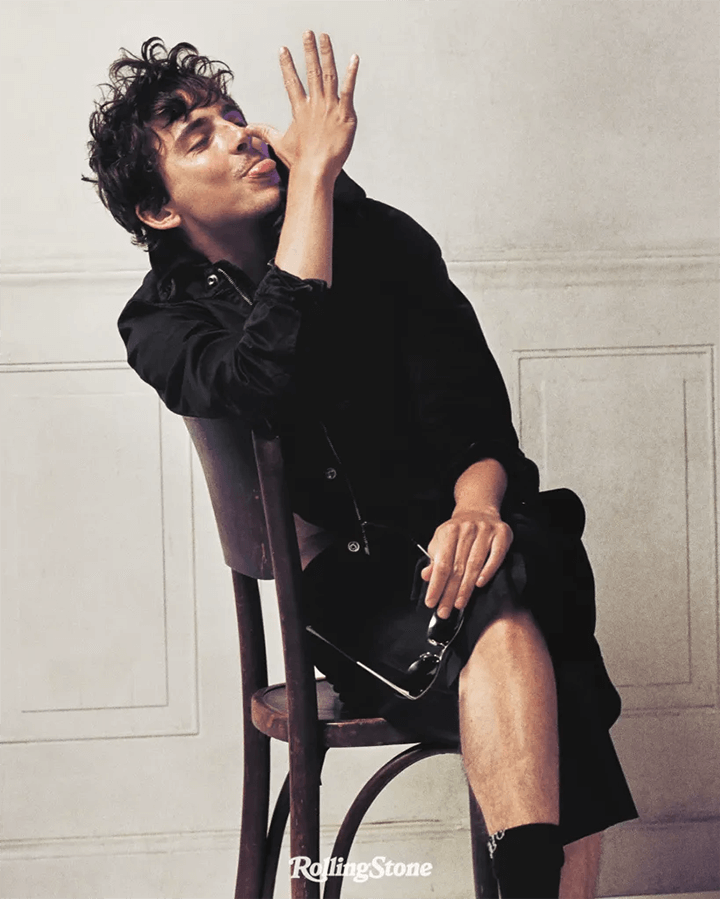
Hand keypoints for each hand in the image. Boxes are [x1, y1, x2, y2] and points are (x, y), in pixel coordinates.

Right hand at [245, 31, 358, 180]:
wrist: (315, 171)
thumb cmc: (299, 161)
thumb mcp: (279, 144)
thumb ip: (264, 132)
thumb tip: (247, 130)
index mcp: (299, 110)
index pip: (291, 82)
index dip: (287, 65)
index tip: (283, 49)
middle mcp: (314, 104)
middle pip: (311, 71)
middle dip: (309, 50)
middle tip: (308, 33)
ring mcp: (330, 108)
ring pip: (329, 75)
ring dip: (326, 54)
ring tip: (324, 37)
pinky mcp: (345, 115)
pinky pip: (348, 90)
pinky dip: (352, 74)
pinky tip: (354, 59)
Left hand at [421, 509, 513, 618]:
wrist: (479, 510)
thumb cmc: (458, 531)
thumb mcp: (441, 541)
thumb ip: (435, 560)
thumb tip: (426, 576)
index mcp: (449, 531)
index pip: (442, 564)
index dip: (436, 585)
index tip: (431, 602)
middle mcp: (467, 529)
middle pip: (457, 567)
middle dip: (449, 592)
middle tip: (444, 611)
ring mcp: (485, 531)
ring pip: (474, 564)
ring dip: (466, 587)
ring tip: (459, 604)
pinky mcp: (502, 534)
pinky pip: (496, 556)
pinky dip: (488, 571)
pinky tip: (480, 585)